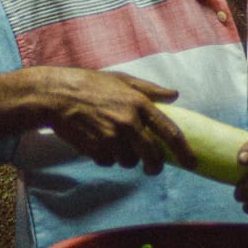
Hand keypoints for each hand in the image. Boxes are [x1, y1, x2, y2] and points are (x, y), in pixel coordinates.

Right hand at [40, 69, 196, 173]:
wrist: (56, 95)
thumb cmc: (90, 84)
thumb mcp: (122, 79)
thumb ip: (150, 89)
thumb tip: (174, 94)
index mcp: (139, 103)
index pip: (169, 132)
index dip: (183, 151)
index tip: (192, 163)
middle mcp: (128, 122)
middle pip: (152, 155)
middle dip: (154, 166)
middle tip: (151, 167)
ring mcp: (112, 137)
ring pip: (129, 161)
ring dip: (125, 158)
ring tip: (112, 142)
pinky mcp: (96, 149)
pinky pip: (109, 162)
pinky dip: (106, 158)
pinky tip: (96, 143)